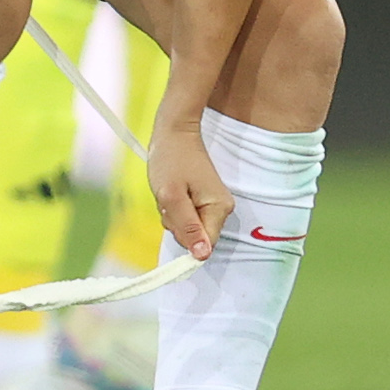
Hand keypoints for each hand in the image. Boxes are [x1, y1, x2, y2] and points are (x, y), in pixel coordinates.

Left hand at [149, 121, 232, 260]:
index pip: (205, 246)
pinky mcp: (203, 200)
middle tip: (168, 198)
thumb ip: (186, 226)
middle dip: (175, 223)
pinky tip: (172, 191)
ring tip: (170, 191)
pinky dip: (174, 208)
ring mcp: (213, 204)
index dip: (185, 240)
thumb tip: (202, 257)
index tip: (171, 218)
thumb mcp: (171, 196)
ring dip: (172, 215)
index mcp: (218, 209)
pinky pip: (185, 216)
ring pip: (187, 227)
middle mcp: (221, 209)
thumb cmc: (171, 160)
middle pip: (194, 237)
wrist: (174, 132)